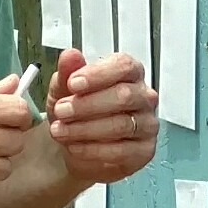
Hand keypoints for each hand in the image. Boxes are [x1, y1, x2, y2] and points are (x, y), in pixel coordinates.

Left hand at [46, 46, 158, 186]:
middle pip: (124, 95)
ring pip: (121, 124)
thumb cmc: (77, 114)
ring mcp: (147, 124)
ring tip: (60, 131)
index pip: (123, 66)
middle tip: (61, 110)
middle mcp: (143, 97)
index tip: (73, 83)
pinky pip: (122, 151)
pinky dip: (93, 150)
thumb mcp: (64, 90)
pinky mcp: (144, 151)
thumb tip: (70, 55)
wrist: (77, 147)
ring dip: (85, 129)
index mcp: (129, 74)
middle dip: (87, 104)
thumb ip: (67, 72)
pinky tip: (75, 146)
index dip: (98, 74)